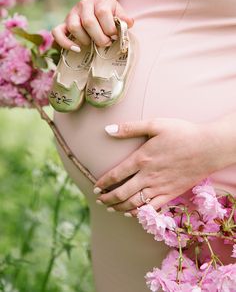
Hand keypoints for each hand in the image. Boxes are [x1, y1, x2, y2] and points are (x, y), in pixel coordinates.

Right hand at [52, 0, 133, 49]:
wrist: (97, 10)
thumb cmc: (110, 15)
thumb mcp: (119, 13)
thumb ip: (124, 19)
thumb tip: (128, 23)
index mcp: (100, 0)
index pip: (103, 13)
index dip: (110, 28)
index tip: (114, 36)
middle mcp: (84, 4)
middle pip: (89, 22)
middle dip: (99, 38)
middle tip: (106, 43)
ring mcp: (72, 13)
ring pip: (74, 27)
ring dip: (85, 39)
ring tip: (92, 44)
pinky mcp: (63, 23)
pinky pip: (57, 32)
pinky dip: (65, 42)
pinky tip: (76, 49)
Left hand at [95, 118, 229, 215]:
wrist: (208, 147)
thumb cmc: (182, 133)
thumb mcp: (155, 124)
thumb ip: (130, 128)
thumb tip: (108, 129)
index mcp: (142, 158)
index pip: (116, 175)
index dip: (103, 183)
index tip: (96, 188)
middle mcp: (148, 176)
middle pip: (122, 193)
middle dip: (108, 199)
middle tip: (100, 200)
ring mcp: (160, 187)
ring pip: (134, 203)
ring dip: (120, 207)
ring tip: (112, 208)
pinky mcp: (171, 194)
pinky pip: (152, 208)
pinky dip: (140, 213)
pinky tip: (133, 213)